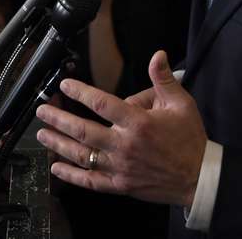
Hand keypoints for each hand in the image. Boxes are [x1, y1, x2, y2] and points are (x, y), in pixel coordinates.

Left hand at [35, 50, 206, 205]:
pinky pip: (91, 182)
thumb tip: (158, 56)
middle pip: (84, 131)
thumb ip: (163, 79)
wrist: (199, 178)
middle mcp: (125, 145)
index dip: (80, 92)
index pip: (102, 104)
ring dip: (59, 144)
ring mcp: (120, 167)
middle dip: (59, 119)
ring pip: (82, 156)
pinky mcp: (120, 185)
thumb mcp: (181, 104)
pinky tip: (57, 168)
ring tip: (42, 134)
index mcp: (138, 123)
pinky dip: (71, 176)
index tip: (65, 85)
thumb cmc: (189, 140)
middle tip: (43, 111)